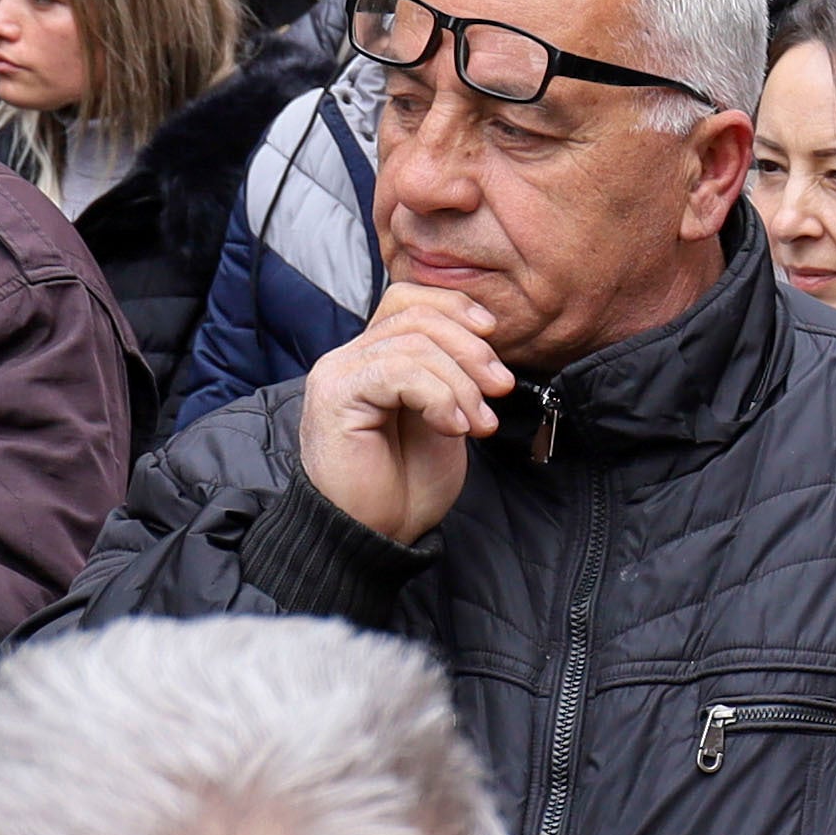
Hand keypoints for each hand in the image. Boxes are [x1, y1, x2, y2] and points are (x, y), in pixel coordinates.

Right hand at [298, 282, 509, 544]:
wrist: (377, 534)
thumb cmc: (407, 484)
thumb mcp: (445, 416)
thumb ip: (452, 374)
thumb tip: (485, 338)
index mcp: (373, 357)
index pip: (408, 300)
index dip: (455, 307)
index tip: (493, 337)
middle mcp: (349, 358)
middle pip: (416, 316)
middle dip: (471, 349)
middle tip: (500, 389)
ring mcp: (338, 374)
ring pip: (413, 343)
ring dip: (461, 383)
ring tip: (478, 423)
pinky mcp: (335, 397)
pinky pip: (397, 371)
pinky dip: (437, 395)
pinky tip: (452, 426)